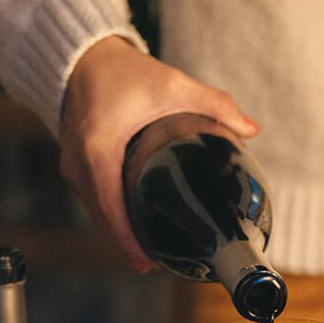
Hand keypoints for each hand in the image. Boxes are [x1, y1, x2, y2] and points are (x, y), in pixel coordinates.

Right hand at [60, 37, 258, 270]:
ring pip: (96, 212)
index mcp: (99, 148)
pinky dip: (112, 217)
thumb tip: (250, 130)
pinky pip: (93, 201)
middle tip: (160, 265)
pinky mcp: (75, 166)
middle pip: (103, 218)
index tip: (148, 263)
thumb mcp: (172, 84)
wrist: (83, 57)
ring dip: (120, 234)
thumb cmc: (124, 72)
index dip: (128, 238)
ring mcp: (72, 167)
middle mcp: (79, 163)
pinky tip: (134, 230)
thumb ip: (214, 105)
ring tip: (151, 256)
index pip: (110, 206)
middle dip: (129, 245)